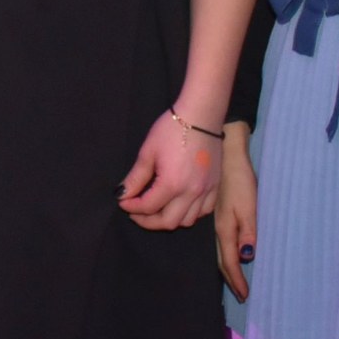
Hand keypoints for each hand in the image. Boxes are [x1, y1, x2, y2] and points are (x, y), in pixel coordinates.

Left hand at [119, 111, 221, 231]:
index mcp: (172, 184)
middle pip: (168, 222)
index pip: (148, 207)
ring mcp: (207, 191)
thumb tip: (122, 195)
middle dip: (148, 221)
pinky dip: (190, 213)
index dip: (132, 207)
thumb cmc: (170, 130)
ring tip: (156, 208)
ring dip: (169, 218)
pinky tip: (179, 203)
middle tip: (136, 211)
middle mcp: (192, 192)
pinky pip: (204, 211)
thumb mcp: (147, 153)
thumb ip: (135, 178)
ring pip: (187, 220)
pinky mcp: (216, 186)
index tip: (123, 202)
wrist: (201, 116)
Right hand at [215, 124, 256, 299]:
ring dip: (222, 265)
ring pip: (215, 247)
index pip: (230, 260)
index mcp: (225, 227)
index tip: (244, 296)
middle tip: (238, 292)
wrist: (221, 150)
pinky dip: (218, 249)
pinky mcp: (210, 209)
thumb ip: (247, 229)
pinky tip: (219, 248)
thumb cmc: (238, 177)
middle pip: (220, 258)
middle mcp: (216, 226)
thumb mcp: (247, 203)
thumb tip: (247, 255)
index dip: (237, 278)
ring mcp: (211, 217)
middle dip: (229, 276)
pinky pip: (212, 236)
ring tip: (228, 277)